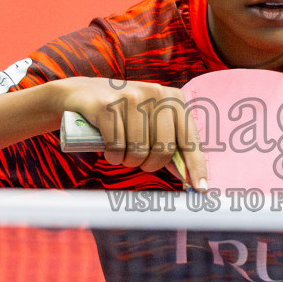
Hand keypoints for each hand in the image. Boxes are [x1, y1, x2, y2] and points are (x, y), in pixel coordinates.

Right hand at [52, 78, 207, 187]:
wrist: (82, 95)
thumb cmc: (122, 115)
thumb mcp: (150, 122)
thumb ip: (169, 143)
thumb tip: (188, 175)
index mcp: (174, 99)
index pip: (189, 138)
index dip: (196, 166)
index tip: (200, 187)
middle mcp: (156, 94)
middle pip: (164, 149)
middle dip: (150, 164)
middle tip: (137, 161)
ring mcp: (132, 97)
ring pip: (139, 150)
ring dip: (128, 161)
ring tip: (120, 152)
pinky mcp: (108, 105)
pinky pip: (117, 147)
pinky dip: (113, 156)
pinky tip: (108, 149)